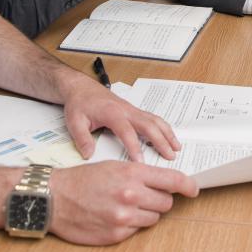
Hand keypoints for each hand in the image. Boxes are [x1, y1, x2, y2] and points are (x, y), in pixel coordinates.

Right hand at [49, 161, 197, 244]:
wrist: (54, 197)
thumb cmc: (83, 179)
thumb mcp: (115, 166)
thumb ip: (142, 174)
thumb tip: (167, 184)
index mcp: (132, 173)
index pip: (173, 180)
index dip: (188, 185)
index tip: (194, 189)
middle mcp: (131, 195)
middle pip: (166, 202)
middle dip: (159, 200)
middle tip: (144, 196)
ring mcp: (124, 217)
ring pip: (153, 219)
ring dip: (145, 214)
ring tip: (126, 206)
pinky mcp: (116, 234)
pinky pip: (136, 231)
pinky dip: (130, 225)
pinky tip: (114, 216)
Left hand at [63, 80, 179, 161]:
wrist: (82, 88)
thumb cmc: (80, 104)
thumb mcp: (74, 122)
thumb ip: (82, 139)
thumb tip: (89, 155)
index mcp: (113, 113)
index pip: (127, 132)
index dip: (134, 148)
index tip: (140, 162)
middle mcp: (126, 110)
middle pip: (149, 125)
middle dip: (161, 141)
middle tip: (170, 156)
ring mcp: (132, 109)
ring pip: (155, 120)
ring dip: (167, 133)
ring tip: (176, 147)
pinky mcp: (134, 111)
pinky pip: (153, 118)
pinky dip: (164, 128)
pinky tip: (169, 136)